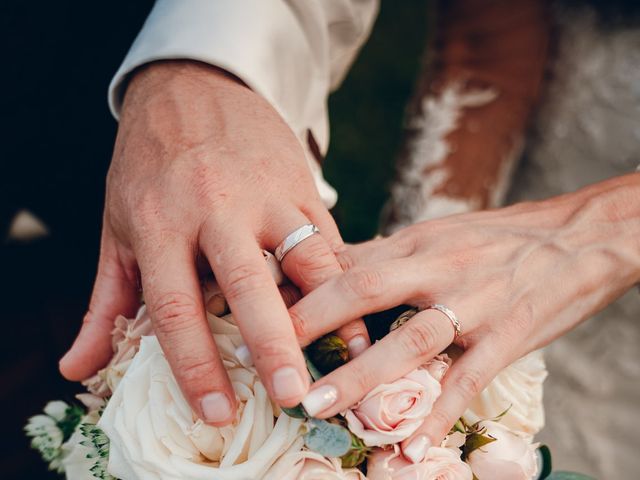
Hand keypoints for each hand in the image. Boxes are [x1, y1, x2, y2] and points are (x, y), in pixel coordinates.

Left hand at [59, 60, 368, 424]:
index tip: (216, 411)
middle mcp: (215, 208)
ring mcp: (265, 194)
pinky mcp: (300, 184)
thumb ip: (104, 300)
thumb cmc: (150, 163)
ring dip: (331, 311)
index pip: (176, 306)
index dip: (196, 365)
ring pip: (306, 258)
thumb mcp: (116, 224)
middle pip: (247, 284)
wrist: (195, 85)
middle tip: (293, 395)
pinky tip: (356, 309)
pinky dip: (341, 277)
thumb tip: (76, 367)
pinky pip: (327, 236)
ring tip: (350, 357)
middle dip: (273, 345)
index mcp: (160, 223)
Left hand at [290, 174, 639, 459]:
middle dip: (312, 324)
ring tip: (319, 406)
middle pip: (364, 290)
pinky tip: (412, 447)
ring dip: (363, 376)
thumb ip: (382, 254)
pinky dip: (439, 413)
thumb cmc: (495, 238)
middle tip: (268, 360)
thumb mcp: (434, 234)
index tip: (254, 312)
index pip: (345, 261)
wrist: (576, 235)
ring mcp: (473, 303)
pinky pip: (469, 379)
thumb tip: (326, 266)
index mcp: (414, 242)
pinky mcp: (509, 335)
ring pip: (411, 339)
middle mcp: (437, 268)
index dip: (297, 286)